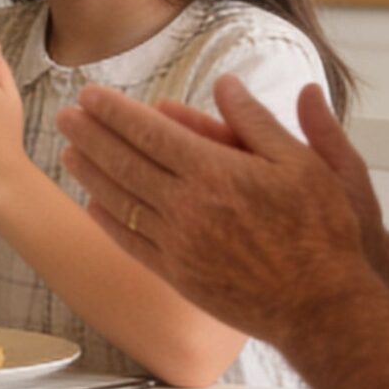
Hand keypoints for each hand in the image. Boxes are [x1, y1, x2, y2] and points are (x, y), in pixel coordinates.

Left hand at [55, 78, 376, 343]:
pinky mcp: (178, 275)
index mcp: (215, 172)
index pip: (150, 132)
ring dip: (91, 173)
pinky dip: (109, 221)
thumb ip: (257, 121)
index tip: (91, 95)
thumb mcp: (303, 162)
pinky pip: (132, 242)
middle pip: (125, 162)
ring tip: (68, 151)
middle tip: (66, 115)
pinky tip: (94, 205)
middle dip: (91, 135)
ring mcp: (179, 244)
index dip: (116, 111)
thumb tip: (225, 83)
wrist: (320, 305)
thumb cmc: (322, 231)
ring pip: (121, 201)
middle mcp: (188, 207)